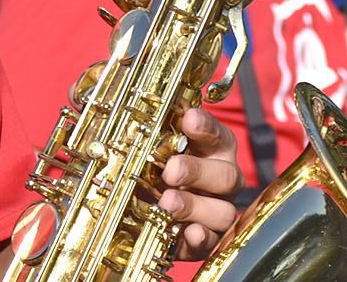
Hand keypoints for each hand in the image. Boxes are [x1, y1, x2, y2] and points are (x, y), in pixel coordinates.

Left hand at [158, 107, 244, 259]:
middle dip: (197, 172)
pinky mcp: (209, 240)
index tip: (189, 120)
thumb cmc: (154, 170)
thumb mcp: (150, 149)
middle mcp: (221, 180)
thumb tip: (119, 105)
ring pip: (223, 211)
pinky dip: (201, 238)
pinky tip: (189, 234)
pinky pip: (213, 242)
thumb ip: (150, 132)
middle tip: (171, 171)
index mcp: (212, 151)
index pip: (218, 136)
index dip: (207, 127)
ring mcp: (218, 211)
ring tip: (167, 203)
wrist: (149, 212)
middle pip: (227, 176)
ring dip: (194, 207)